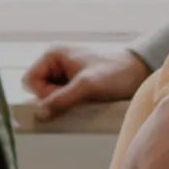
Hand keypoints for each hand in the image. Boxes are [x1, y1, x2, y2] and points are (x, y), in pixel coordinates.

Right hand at [23, 45, 151, 120]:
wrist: (138, 72)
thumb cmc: (116, 72)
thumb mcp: (88, 86)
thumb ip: (62, 99)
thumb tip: (40, 114)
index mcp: (53, 55)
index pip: (30, 80)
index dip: (42, 94)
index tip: (63, 97)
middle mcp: (55, 62)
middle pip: (38, 89)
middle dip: (54, 98)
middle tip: (77, 98)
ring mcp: (63, 73)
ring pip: (49, 96)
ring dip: (63, 102)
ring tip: (84, 99)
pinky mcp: (72, 84)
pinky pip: (61, 98)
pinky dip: (70, 103)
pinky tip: (85, 101)